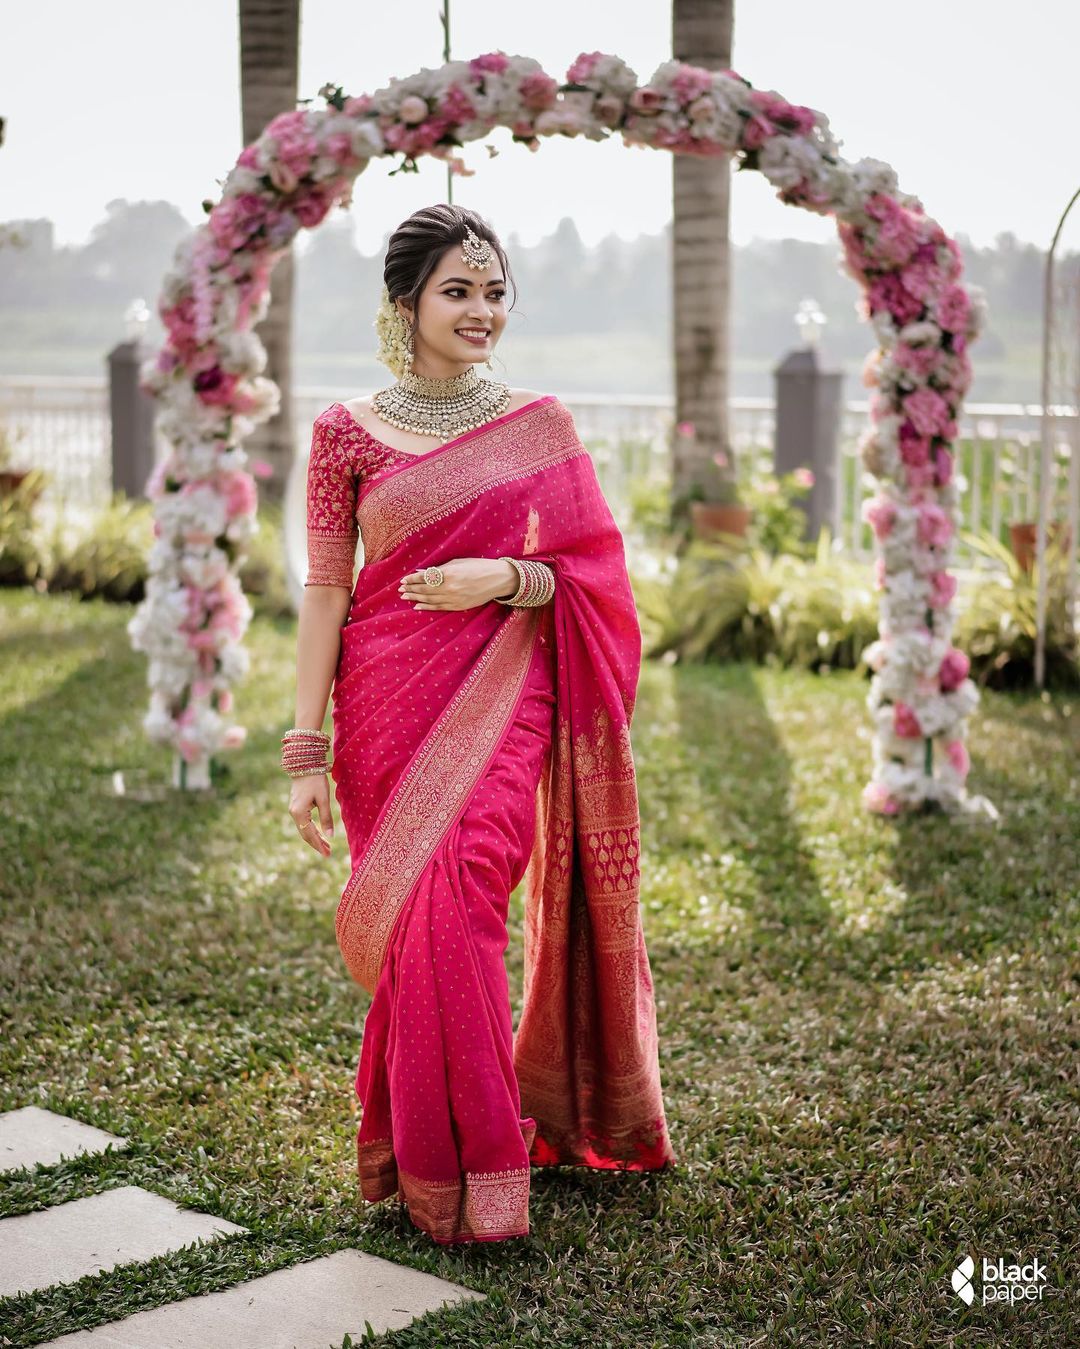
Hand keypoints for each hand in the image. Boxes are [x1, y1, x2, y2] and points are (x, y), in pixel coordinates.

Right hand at [289, 772, 333, 856]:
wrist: (304, 765)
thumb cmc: (315, 780)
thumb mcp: (324, 799)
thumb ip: (326, 818)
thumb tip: (330, 836)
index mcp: (299, 813)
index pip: (310, 834)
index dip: (319, 845)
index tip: (327, 854)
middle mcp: (294, 814)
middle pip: (305, 834)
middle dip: (317, 844)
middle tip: (328, 854)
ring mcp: (294, 810)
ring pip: (304, 829)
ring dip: (315, 838)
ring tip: (326, 846)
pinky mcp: (296, 806)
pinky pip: (304, 823)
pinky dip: (312, 830)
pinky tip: (319, 834)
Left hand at [399, 557, 516, 610]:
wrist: (497, 579)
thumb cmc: (478, 567)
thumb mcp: (458, 563)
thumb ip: (441, 568)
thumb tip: (425, 573)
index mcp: (449, 573)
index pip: (425, 578)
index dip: (413, 580)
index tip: (403, 580)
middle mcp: (450, 587)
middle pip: (425, 590)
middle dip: (411, 589)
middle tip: (400, 590)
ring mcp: (454, 598)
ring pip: (430, 600)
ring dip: (416, 598)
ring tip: (405, 597)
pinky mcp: (458, 606)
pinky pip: (439, 607)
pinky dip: (427, 607)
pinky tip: (417, 606)